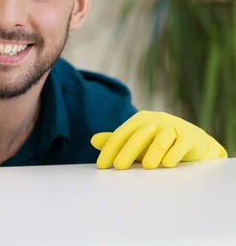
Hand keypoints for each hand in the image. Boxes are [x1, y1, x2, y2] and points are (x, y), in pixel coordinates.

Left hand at [91, 111, 226, 169]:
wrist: (193, 140)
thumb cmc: (158, 142)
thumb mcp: (137, 141)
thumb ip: (117, 141)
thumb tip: (93, 140)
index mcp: (139, 120)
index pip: (121, 134)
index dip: (110, 149)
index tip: (101, 166)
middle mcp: (155, 120)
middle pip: (138, 136)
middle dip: (127, 151)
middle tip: (119, 167)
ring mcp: (173, 126)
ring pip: (161, 139)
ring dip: (153, 152)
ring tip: (147, 166)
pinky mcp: (190, 135)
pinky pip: (181, 144)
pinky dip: (174, 154)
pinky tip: (168, 164)